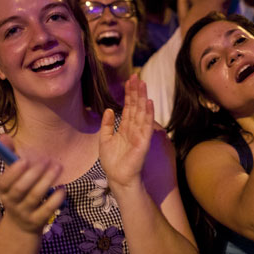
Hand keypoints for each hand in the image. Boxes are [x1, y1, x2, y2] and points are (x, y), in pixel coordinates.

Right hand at [0, 135, 66, 233]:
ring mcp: (25, 213)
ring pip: (35, 197)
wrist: (21, 227)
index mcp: (3, 190)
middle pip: (21, 189)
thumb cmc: (18, 194)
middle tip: (48, 160)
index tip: (25, 160)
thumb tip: (3, 135)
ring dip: (47, 180)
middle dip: (35, 173)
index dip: (14, 172)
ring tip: (58, 167)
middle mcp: (11, 202)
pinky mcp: (38, 221)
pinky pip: (47, 210)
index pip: (4, 182)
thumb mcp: (12, 179)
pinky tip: (63, 188)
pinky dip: (56, 198)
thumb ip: (9, 156)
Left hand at [99, 75, 154, 189]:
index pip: (129, 107)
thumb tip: (109, 110)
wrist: (118, 177)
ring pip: (142, 112)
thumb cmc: (112, 162)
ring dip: (142, 97)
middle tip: (136, 76)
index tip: (129, 80)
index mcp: (125, 127)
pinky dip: (148, 113)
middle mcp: (134, 128)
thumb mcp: (104, 140)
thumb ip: (106, 125)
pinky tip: (149, 102)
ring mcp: (140, 133)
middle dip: (136, 91)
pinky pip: (147, 125)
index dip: (129, 94)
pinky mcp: (144, 141)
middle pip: (136, 106)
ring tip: (142, 83)